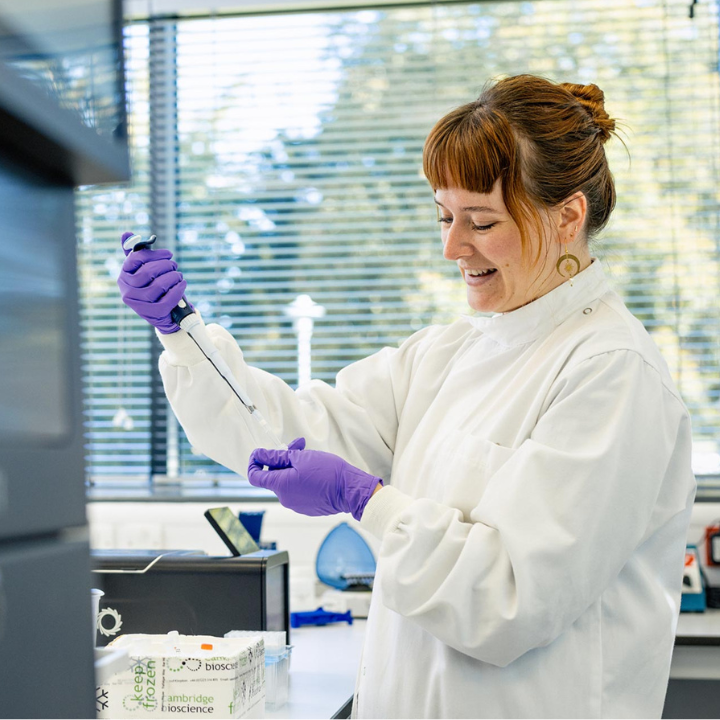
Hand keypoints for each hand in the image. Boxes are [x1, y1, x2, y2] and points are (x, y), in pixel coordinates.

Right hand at [117, 231, 187, 333]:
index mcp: (124, 276)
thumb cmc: (155, 287)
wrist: (164, 313)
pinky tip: (182, 284)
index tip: (169, 254)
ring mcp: (138, 304)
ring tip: (178, 276)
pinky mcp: (151, 314)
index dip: (155, 254)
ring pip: (159, 285)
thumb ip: (137, 253)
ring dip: (174, 277)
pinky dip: (178, 290)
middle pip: (148, 272)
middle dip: (166, 266)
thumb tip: (126, 233)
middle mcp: (127, 291)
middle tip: (175, 265)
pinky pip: (167, 300)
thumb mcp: (145, 270)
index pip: (136, 258)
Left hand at [248, 437, 382, 520]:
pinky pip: (297, 490)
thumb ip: (276, 457)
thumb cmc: (328, 472)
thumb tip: (259, 455)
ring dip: (293, 467)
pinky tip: (315, 471)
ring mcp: (296, 504)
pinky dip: (300, 478)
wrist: (350, 490)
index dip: (254, 463)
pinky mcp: (307, 507)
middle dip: (282, 458)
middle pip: (274, 476)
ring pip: (287, 481)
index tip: (260, 453)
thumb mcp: (301, 457)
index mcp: (281, 485)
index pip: (255, 477)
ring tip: (311, 456)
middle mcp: (285, 498)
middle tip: (298, 445)